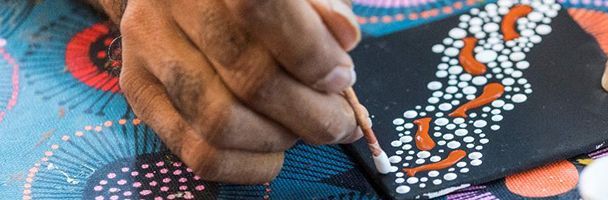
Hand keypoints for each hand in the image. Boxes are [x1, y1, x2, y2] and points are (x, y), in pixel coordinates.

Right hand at [108, 0, 362, 182]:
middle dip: (310, 113)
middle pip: (247, 76)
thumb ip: (324, 8)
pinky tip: (275, 153)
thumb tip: (344, 39)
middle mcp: (171, 2)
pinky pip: (194, 151)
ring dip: (279, 138)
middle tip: (340, 122)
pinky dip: (248, 165)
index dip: (311, 54)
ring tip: (305, 129)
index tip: (342, 79)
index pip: (263, 8)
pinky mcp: (137, 86)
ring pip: (220, 121)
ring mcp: (148, 46)